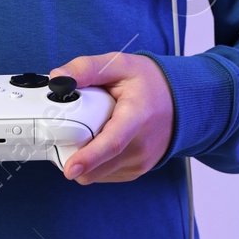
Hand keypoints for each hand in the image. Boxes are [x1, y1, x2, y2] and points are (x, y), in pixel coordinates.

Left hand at [50, 52, 173, 183]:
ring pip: (96, 174)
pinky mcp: (135, 171)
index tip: (70, 168)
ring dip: (83, 159)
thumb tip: (58, 78)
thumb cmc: (149, 83)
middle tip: (63, 133)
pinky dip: (93, 163)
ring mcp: (139, 162)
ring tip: (88, 131)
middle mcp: (141, 146)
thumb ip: (87, 68)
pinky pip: (103, 174)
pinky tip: (98, 140)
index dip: (89, 158)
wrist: (180, 101)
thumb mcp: (120, 64)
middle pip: (98, 166)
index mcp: (137, 117)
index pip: (112, 143)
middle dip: (72, 155)